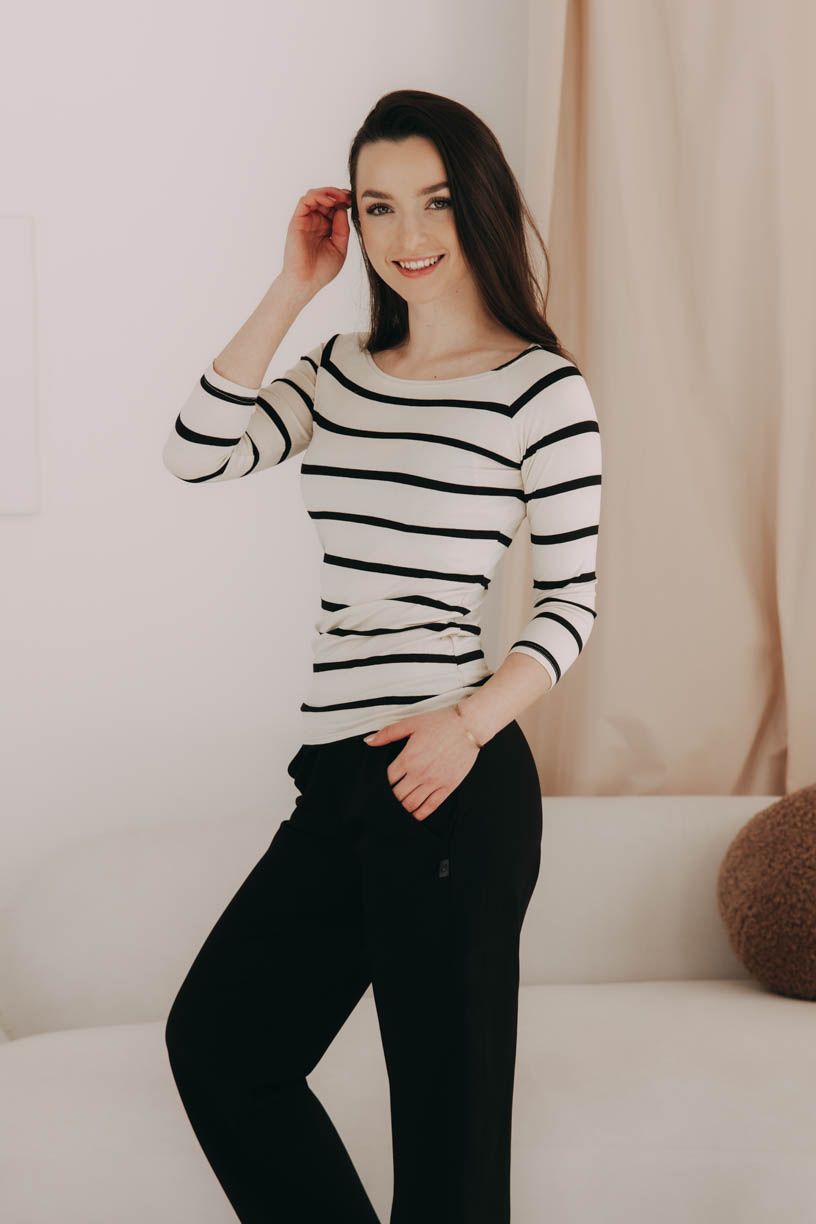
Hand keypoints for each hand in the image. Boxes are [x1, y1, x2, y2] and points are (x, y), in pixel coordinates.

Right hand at [281, 186, 351, 295]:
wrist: (307, 282)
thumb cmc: (322, 270)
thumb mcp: (340, 247)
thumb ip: (342, 228)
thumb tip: (343, 209)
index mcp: (325, 228)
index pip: (334, 208)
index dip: (344, 201)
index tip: (354, 202)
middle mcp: (314, 222)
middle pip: (325, 198)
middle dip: (338, 194)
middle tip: (349, 197)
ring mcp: (305, 221)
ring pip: (315, 195)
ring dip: (329, 192)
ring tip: (340, 197)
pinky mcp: (297, 221)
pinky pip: (305, 201)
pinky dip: (317, 196)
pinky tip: (329, 201)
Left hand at [364, 707, 479, 821]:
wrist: (468, 725)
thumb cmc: (441, 722)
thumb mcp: (411, 723)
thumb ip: (388, 733)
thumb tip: (369, 741)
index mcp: (408, 758)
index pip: (387, 779)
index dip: (380, 784)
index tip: (377, 786)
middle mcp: (420, 773)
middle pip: (397, 795)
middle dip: (389, 799)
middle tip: (385, 800)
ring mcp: (434, 782)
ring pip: (411, 804)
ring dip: (402, 809)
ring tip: (397, 808)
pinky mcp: (448, 786)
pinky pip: (431, 806)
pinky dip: (420, 814)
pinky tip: (415, 815)